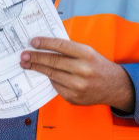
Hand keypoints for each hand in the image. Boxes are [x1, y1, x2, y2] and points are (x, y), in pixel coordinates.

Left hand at [20, 37, 134, 109]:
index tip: (33, 42)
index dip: (45, 43)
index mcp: (87, 54)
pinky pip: (56, 86)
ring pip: (52, 75)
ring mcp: (78, 86)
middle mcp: (83, 70)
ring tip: (27, 64)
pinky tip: (45, 75)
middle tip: (24, 55)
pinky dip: (51, 80)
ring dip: (37, 68)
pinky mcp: (74, 97)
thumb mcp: (89, 52)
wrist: (115, 87)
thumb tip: (45, 46)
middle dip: (35, 57)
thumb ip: (70, 50)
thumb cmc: (98, 66)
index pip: (61, 46)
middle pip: (53, 62)